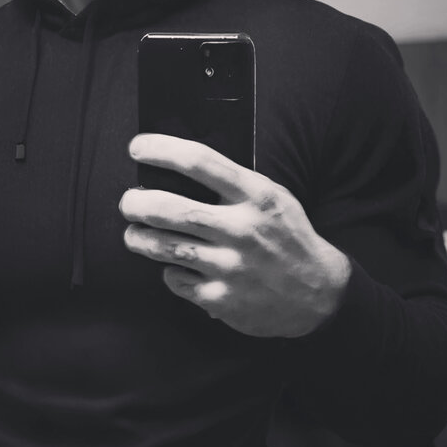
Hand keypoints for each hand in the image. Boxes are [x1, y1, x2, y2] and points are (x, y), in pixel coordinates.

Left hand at [121, 134, 350, 337]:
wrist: (318, 294)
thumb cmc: (287, 237)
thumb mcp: (272, 198)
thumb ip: (234, 183)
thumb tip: (178, 166)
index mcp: (256, 196)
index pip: (200, 162)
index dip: (161, 150)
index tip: (137, 148)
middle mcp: (242, 229)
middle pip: (170, 208)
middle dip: (136, 203)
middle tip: (128, 202)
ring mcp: (231, 266)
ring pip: (164, 247)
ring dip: (138, 239)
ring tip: (134, 234)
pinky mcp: (221, 298)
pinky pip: (176, 280)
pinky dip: (170, 273)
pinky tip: (176, 268)